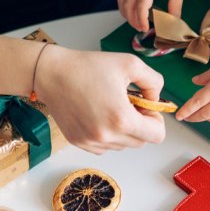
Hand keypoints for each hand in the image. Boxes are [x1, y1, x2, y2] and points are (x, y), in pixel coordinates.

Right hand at [34, 46, 166, 153]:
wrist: (52, 73)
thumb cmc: (88, 66)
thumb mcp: (130, 64)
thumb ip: (153, 82)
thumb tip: (155, 100)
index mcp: (122, 119)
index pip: (157, 135)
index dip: (156, 119)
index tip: (144, 105)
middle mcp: (107, 136)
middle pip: (141, 142)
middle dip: (140, 123)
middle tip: (128, 102)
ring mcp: (91, 142)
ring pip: (123, 145)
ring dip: (124, 130)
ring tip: (111, 106)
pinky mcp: (79, 143)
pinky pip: (105, 146)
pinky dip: (108, 134)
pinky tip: (98, 114)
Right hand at [117, 0, 188, 32]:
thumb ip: (175, 8)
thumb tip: (173, 24)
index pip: (141, 4)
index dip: (141, 19)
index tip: (146, 28)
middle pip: (128, 5)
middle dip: (133, 20)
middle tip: (143, 29)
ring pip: (122, 1)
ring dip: (127, 15)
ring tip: (137, 23)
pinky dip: (123, 7)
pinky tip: (130, 13)